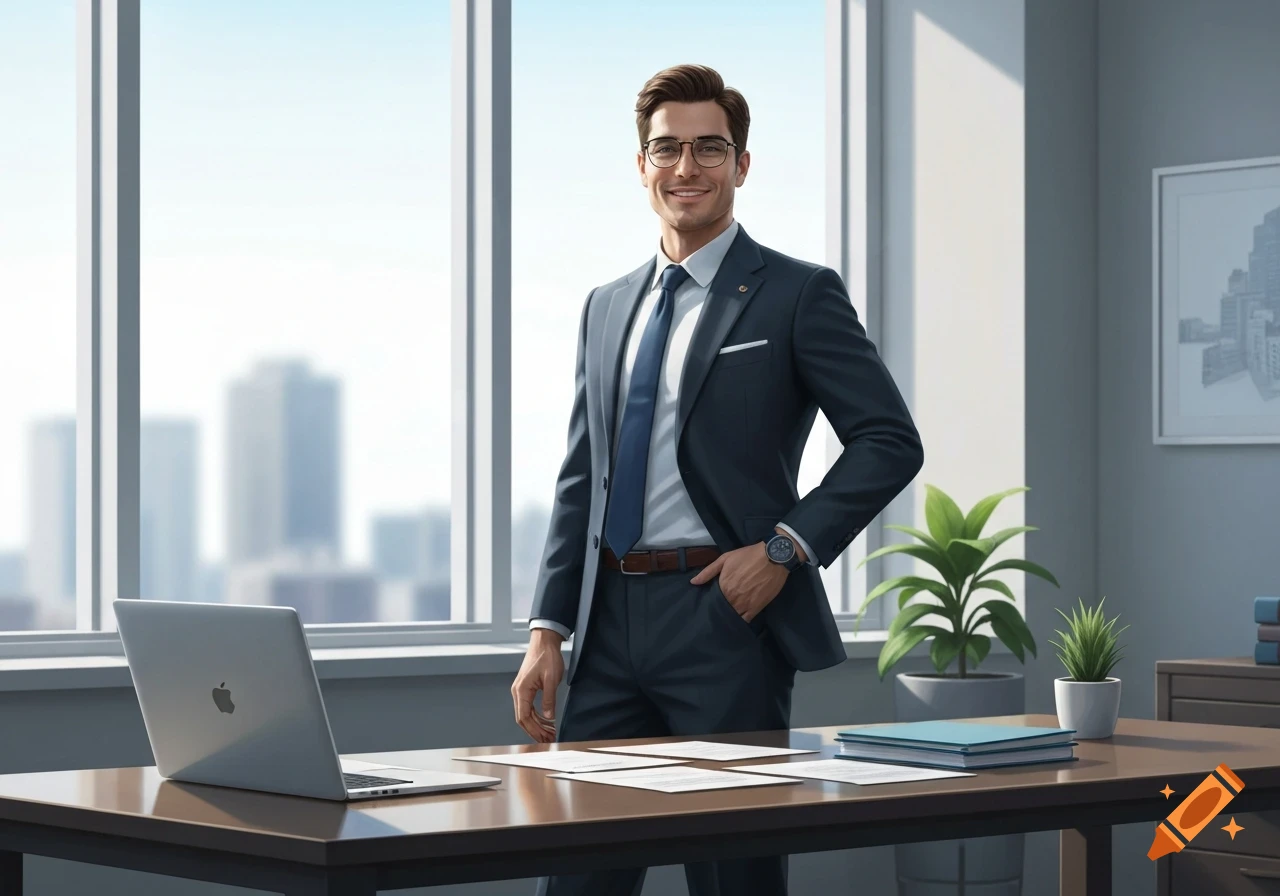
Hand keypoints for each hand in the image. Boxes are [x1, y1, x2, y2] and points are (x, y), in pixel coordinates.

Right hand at [511, 629, 564, 743]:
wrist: (544, 641)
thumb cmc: (547, 656)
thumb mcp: (551, 679)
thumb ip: (549, 699)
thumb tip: (549, 717)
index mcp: (521, 690)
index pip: (523, 717)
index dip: (534, 730)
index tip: (544, 739)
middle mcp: (518, 692)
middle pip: (523, 718)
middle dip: (535, 731)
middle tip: (549, 739)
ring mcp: (521, 690)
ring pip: (526, 714)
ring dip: (537, 724)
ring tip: (550, 733)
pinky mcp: (526, 688)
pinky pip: (529, 707)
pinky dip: (537, 716)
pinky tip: (547, 721)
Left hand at [688, 537, 790, 622]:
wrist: (773, 557)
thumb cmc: (748, 556)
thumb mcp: (725, 559)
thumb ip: (708, 572)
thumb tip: (693, 583)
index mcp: (723, 586)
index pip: (713, 601)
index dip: (710, 604)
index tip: (708, 606)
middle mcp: (733, 598)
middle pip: (722, 610)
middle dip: (718, 612)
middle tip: (715, 614)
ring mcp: (745, 605)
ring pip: (733, 617)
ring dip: (728, 618)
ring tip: (724, 620)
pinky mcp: (756, 608)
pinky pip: (746, 620)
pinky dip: (741, 622)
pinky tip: (737, 622)